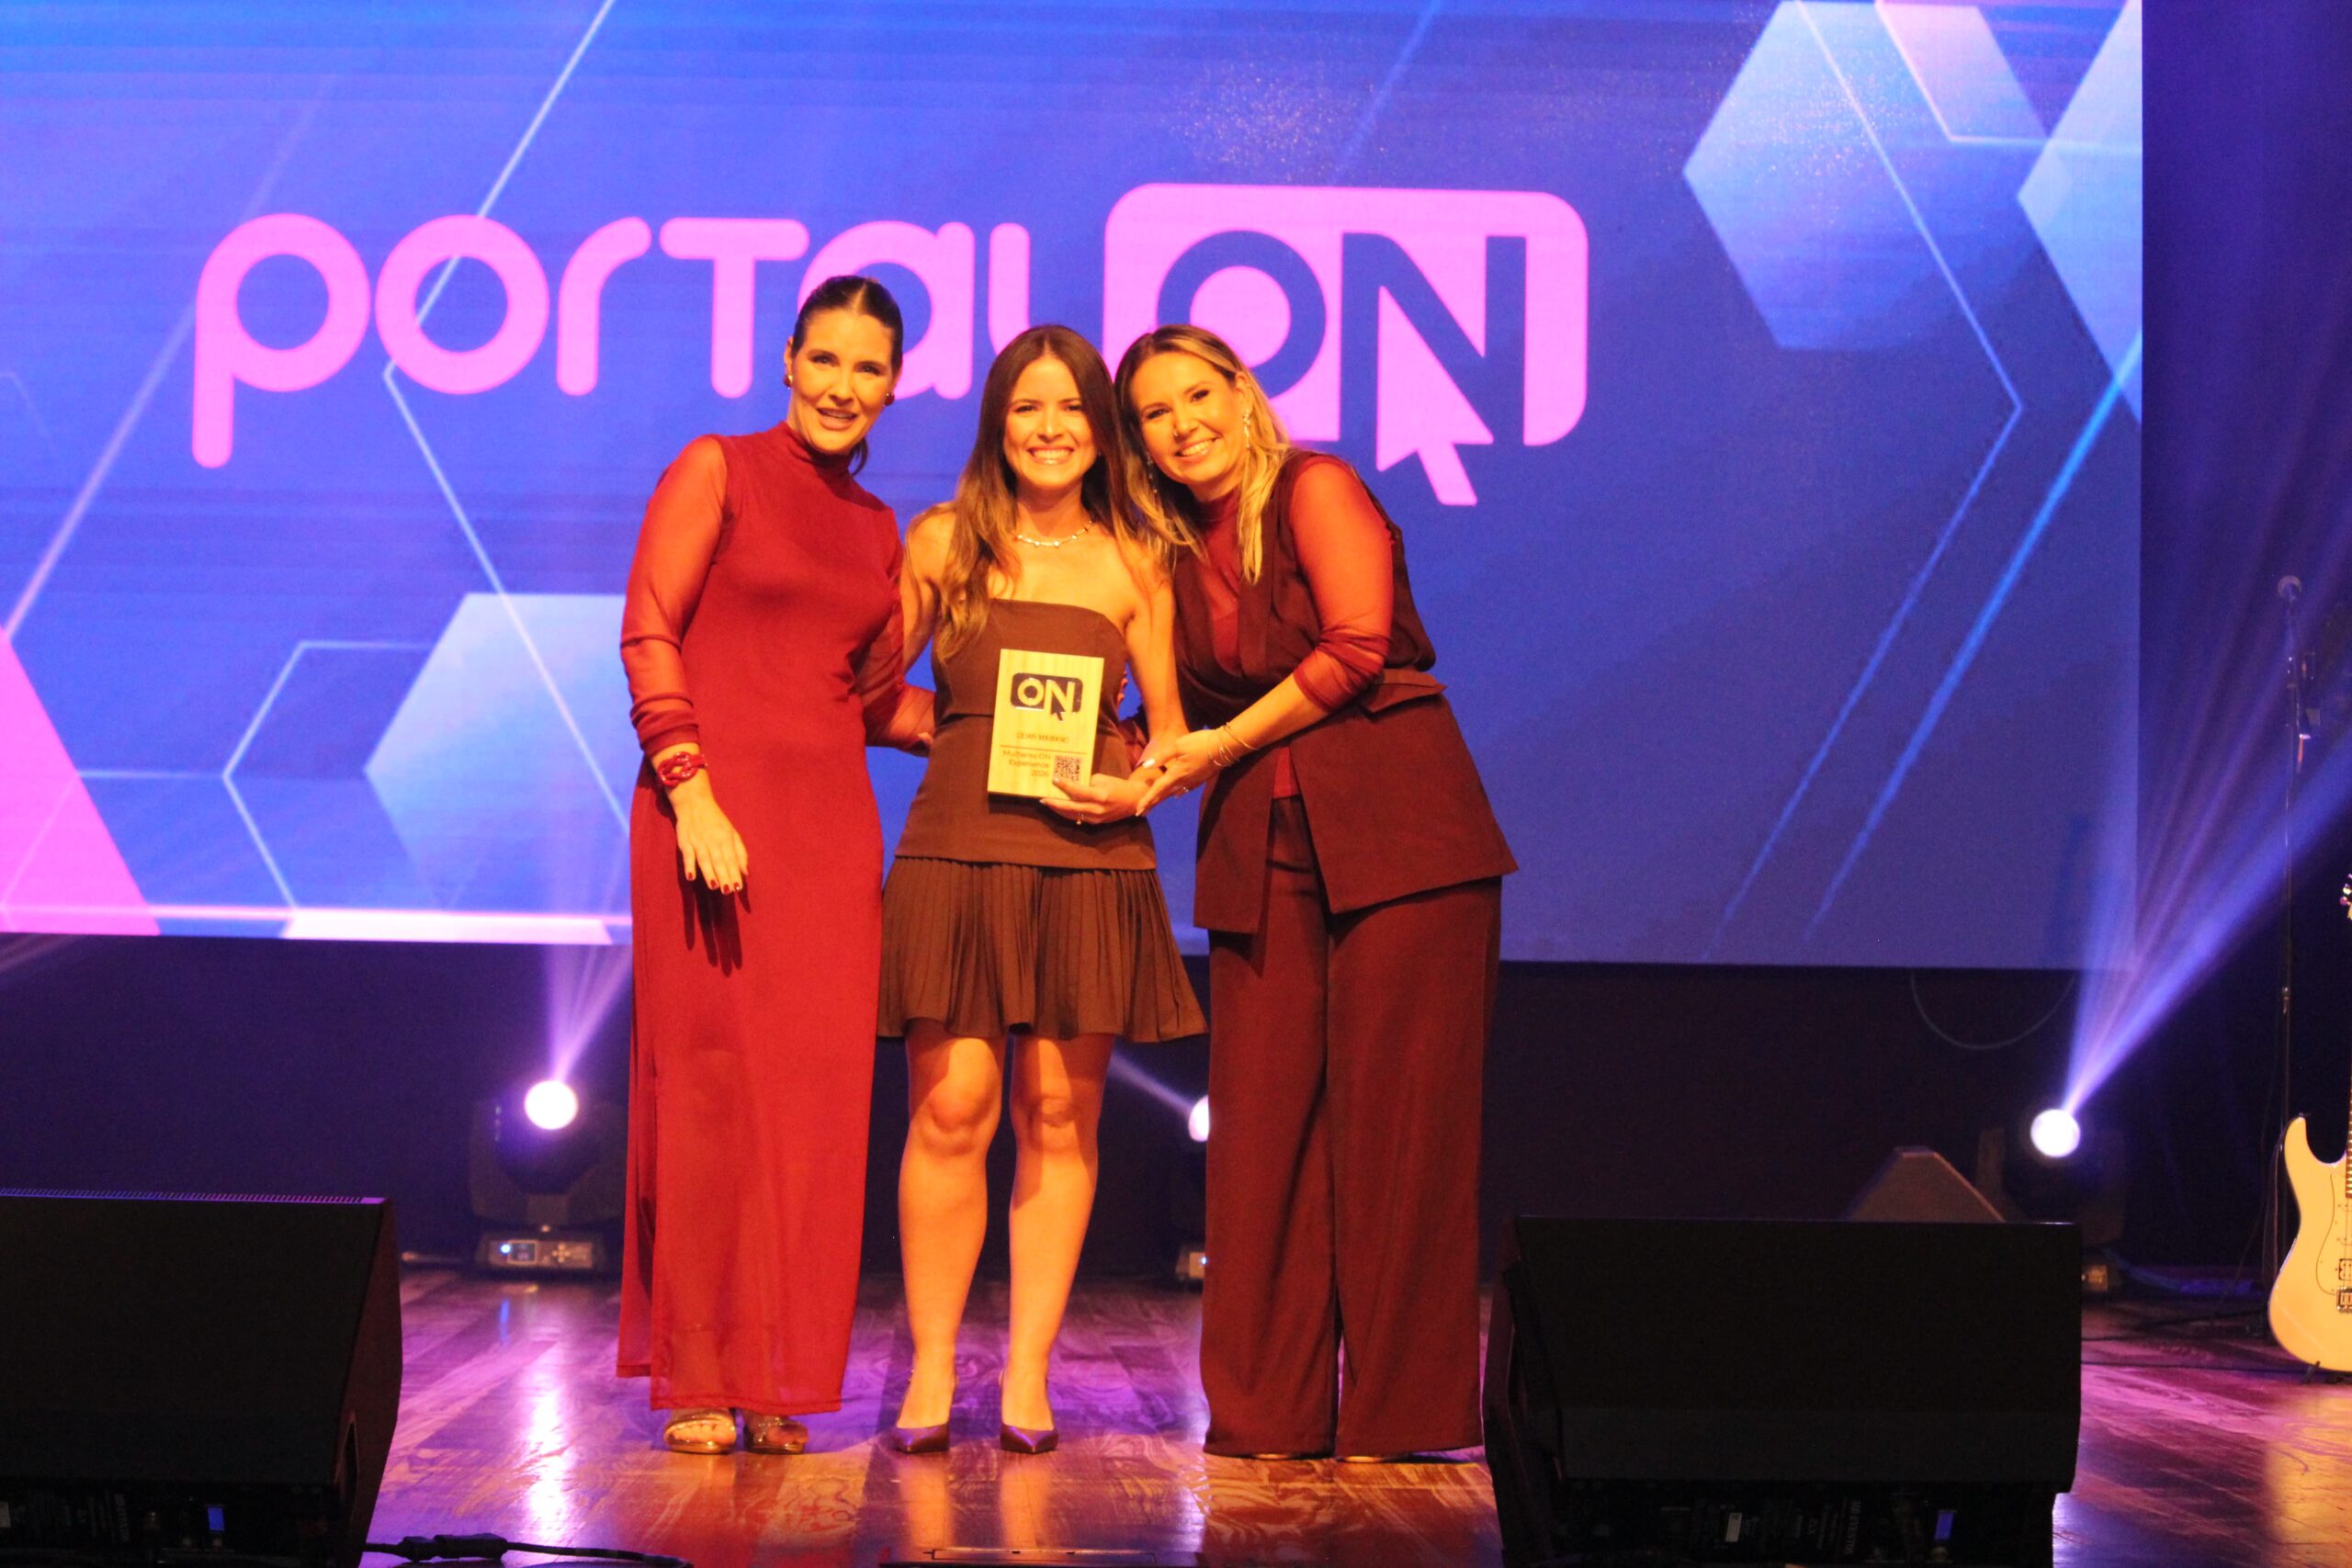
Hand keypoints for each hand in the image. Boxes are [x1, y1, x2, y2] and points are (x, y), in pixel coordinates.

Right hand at [669, 776, 747, 893]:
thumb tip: (746, 872)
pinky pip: (687, 855)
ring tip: (714, 886)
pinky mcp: (685, 842)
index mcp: (726, 838)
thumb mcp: (732, 832)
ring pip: (705, 859)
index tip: (738, 888)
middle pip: (719, 861)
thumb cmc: (716, 820)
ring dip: (709, 873)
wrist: (694, 803)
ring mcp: (698, 841)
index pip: (731, 859)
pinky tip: (691, 877)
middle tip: (728, 891)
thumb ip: (740, 852)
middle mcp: (713, 841)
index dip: (734, 873)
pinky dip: (689, 866)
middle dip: (724, 876)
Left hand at [1041, 771, 1147, 825]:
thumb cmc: (1117, 786)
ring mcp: (1096, 818)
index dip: (1065, 785)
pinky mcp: (1096, 823)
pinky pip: (1078, 818)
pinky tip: (1059, 808)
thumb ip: (1086, 783)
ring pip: (1072, 815)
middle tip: (1043, 798)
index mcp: (1100, 796)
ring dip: (1059, 810)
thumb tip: (1071, 783)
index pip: (1078, 791)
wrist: (1133, 800)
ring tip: (1047, 803)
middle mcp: (1097, 809)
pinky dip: (1068, 813)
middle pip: (1071, 807)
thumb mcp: (1102, 779)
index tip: (1054, 779)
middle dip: (1055, 803)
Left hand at [1134, 729, 1224, 812]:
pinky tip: (1177, 795)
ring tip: (1155, 804)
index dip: (1147, 800)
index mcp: (1176, 774)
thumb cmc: (1200, 743)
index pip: (1158, 790)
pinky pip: (1186, 789)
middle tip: (1141, 814)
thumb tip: (1146, 766)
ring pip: (1174, 793)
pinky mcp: (1201, 778)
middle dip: (1152, 804)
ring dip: (1163, 799)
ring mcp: (1193, 781)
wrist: (1225, 746)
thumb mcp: (1178, 746)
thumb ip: (1162, 756)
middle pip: (1164, 795)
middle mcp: (1184, 781)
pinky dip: (1178, 793)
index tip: (1138, 811)